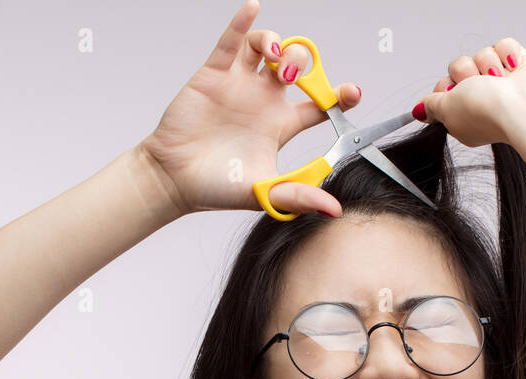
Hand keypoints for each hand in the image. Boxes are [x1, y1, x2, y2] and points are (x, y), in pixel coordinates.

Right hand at [139, 0, 362, 216]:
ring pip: (267, 47)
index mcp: (280, 126)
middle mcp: (263, 100)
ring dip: (276, 43)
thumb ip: (298, 196)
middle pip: (296, 67)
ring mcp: (239, 84)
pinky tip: (252, 8)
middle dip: (304, 64)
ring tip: (274, 58)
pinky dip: (243, 22)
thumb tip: (334, 210)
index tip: (351, 94)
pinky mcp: (214, 74)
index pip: (318, 104)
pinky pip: (231, 41)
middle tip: (295, 77)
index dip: (337, 96)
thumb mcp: (263, 192)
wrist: (174, 179)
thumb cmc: (216, 187)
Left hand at [412, 38, 525, 150]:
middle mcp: (482, 97)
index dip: (444, 88)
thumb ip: (431, 107)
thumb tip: (419, 111)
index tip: (451, 95)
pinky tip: (513, 71)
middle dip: (465, 74)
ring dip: (486, 66)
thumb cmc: (488, 112)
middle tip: (477, 87)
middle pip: (459, 68)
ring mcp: (500, 80)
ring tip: (499, 82)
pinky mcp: (518, 63)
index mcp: (463, 114)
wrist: (523, 106)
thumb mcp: (446, 111)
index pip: (443, 89)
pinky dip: (507, 55)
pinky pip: (502, 44)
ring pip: (480, 54)